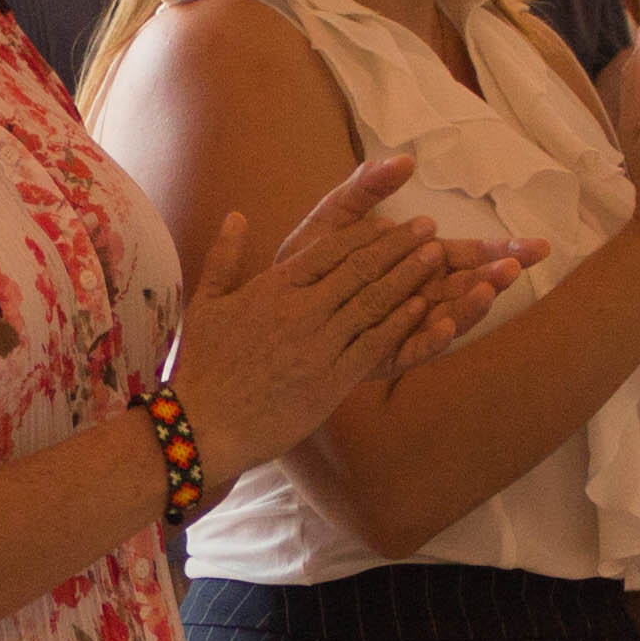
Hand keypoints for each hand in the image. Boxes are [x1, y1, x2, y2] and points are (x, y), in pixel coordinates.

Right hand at [165, 152, 480, 488]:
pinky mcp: (331, 380)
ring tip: (437, 258)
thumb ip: (225, 256)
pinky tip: (424, 309)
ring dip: (409, 278)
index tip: (394, 221)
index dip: (368, 233)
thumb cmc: (203, 366)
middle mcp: (301, 310)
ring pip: (374, 303)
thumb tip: (237, 215)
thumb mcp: (206, 303)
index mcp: (273, 287)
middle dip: (399, 247)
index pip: (330, 250)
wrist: (205, 425)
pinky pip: (374, 345)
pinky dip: (400, 324)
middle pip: (360, 270)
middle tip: (429, 228)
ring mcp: (319, 345)